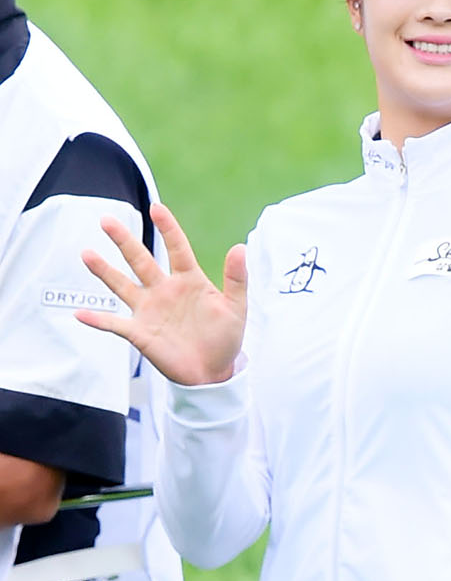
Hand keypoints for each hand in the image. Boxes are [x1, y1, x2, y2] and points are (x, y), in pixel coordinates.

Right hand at [76, 203, 246, 385]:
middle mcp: (164, 290)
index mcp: (189, 280)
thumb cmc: (225, 338)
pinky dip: (98, 320)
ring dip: (104, 271)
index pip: (176, 248)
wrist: (213, 372)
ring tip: (87, 254)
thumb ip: (237, 278)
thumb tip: (240, 247)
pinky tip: (80, 314)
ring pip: (122, 285)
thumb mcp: (236, 307)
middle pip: (140, 260)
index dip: (167, 228)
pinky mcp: (140, 333)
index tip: (156, 208)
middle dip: (124, 240)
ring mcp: (149, 310)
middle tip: (107, 220)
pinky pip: (115, 324)